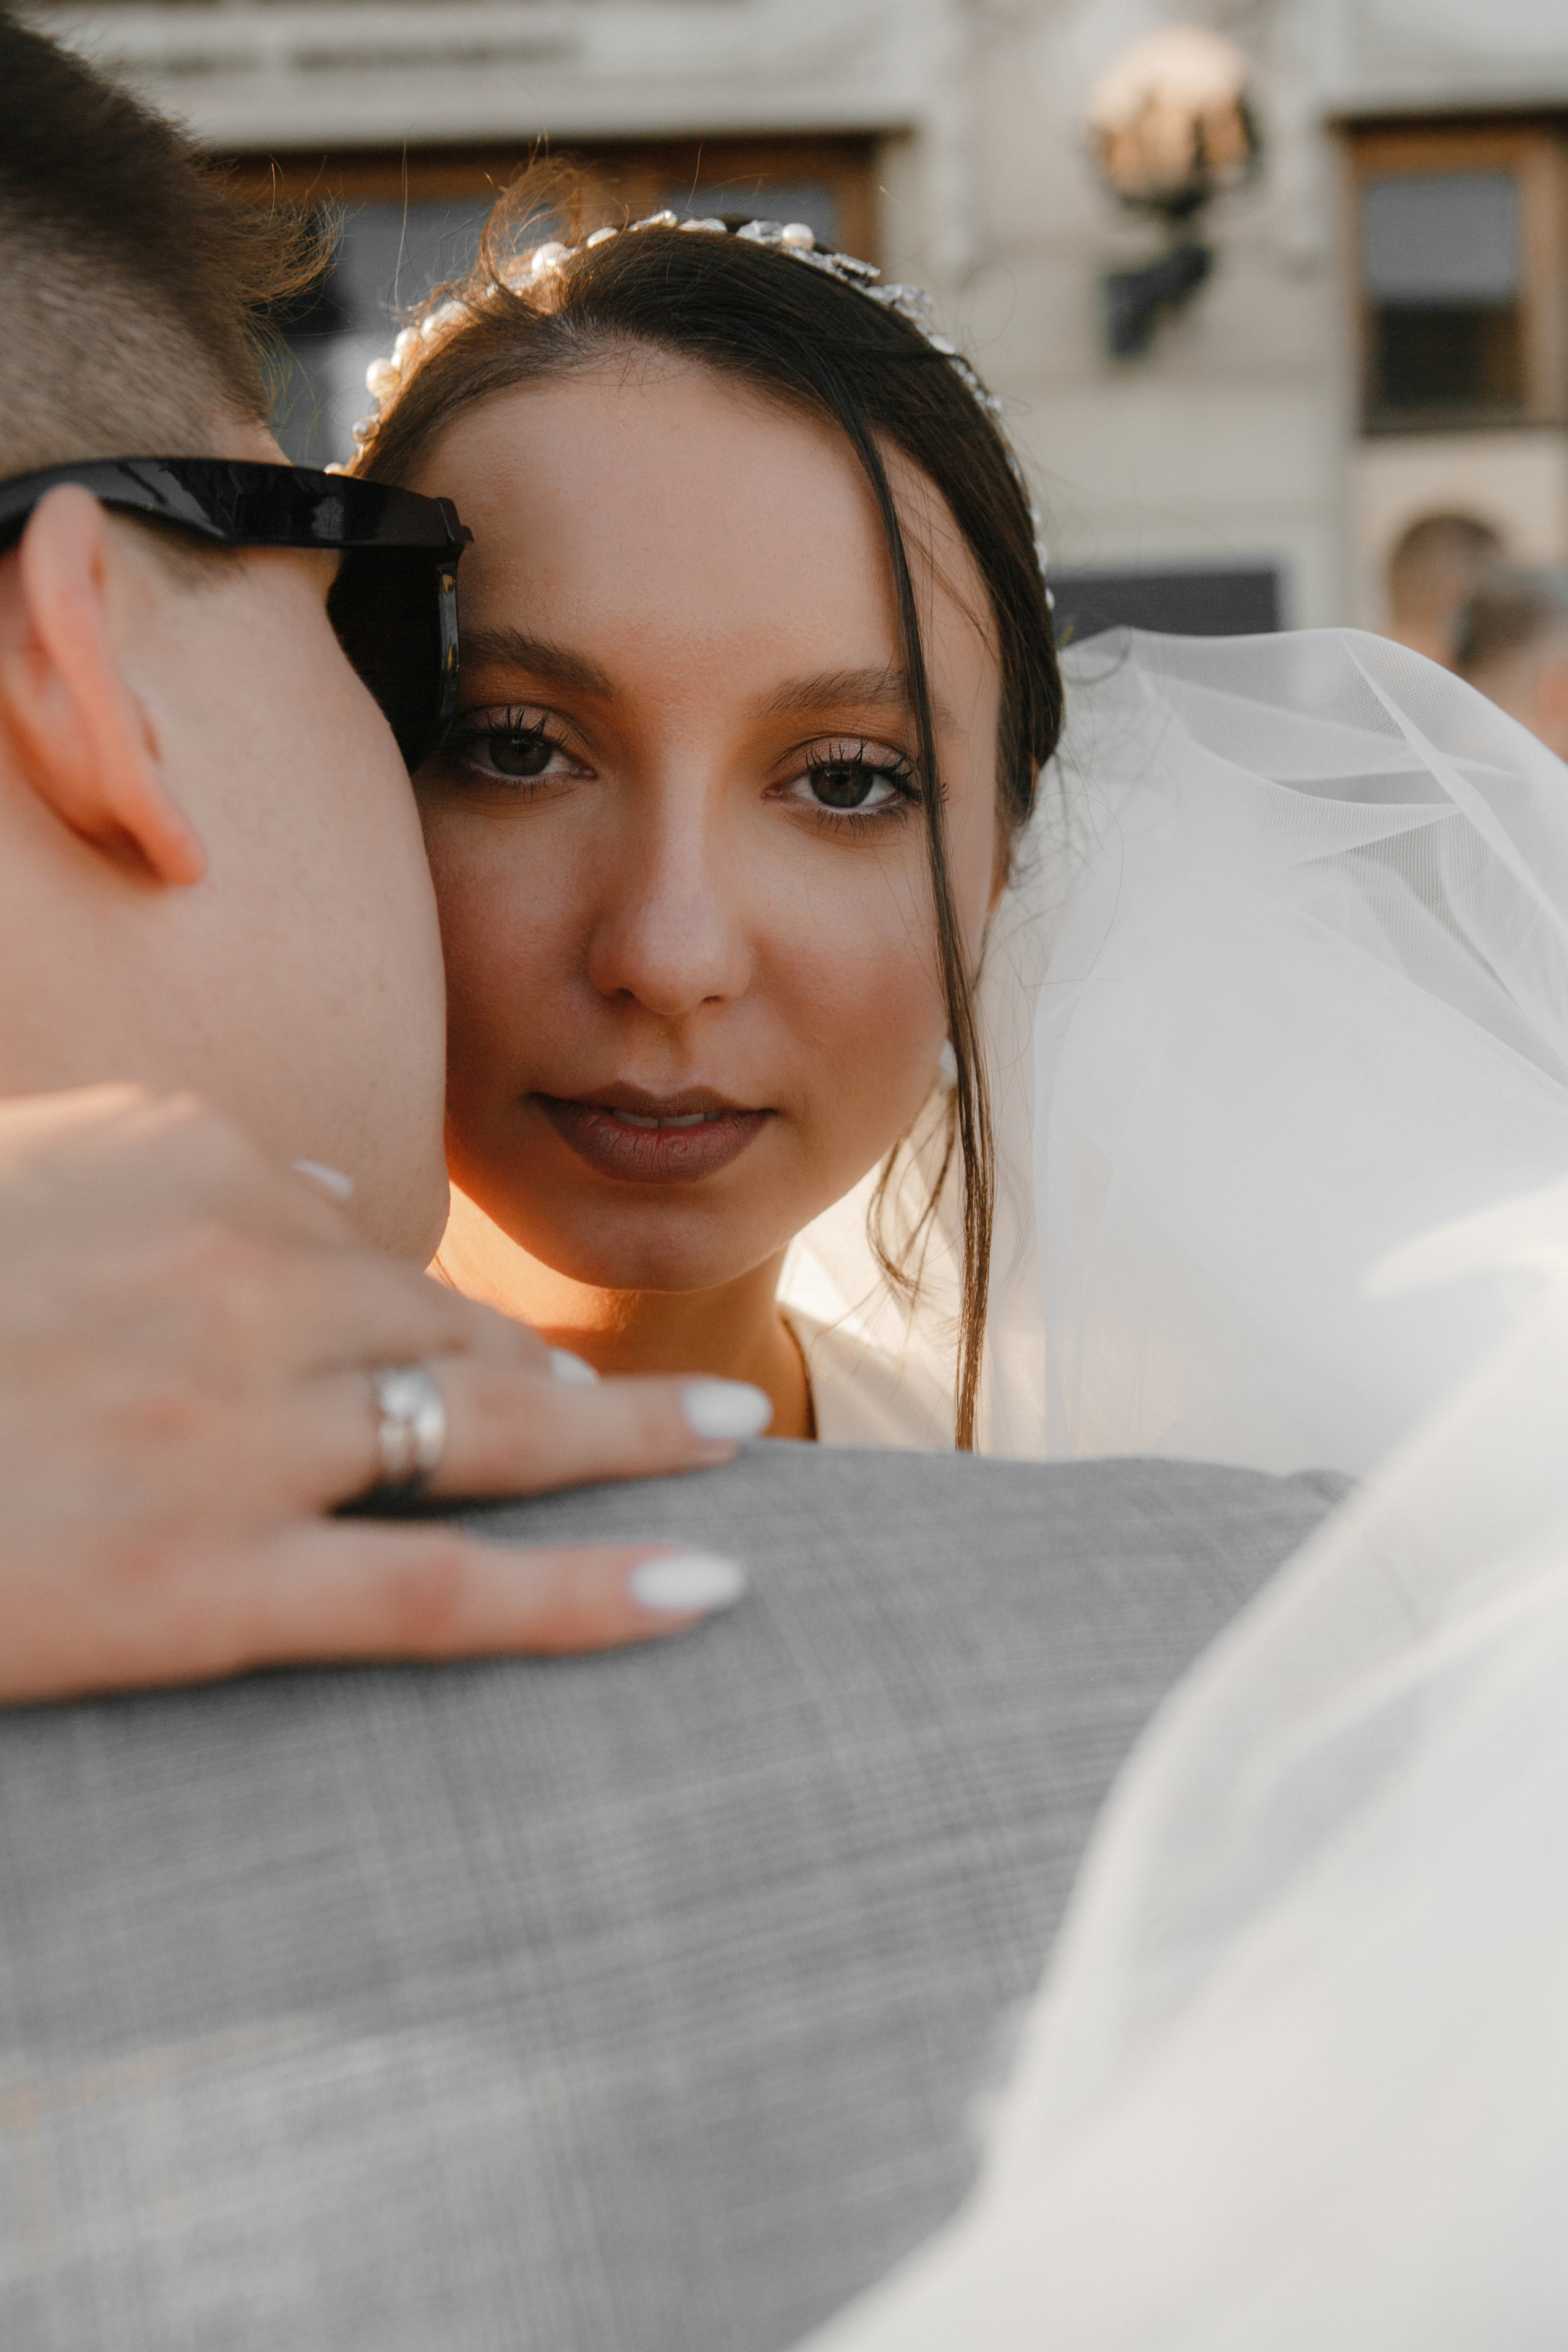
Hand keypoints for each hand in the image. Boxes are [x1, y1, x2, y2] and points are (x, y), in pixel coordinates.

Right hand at [0, 1085, 762, 1701]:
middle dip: (580, 1377)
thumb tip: (303, 1187)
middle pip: (453, 1335)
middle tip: (699, 1408)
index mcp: (185, 1163)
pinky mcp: (213, 1576)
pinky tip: (697, 1591)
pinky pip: (440, 1586)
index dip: (459, 1320)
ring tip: (732, 1446)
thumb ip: (171, 1174)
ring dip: (631, 1444)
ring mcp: (235, 1427)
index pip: (367, 1250)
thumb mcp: (25, 1183)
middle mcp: (235, 1273)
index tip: (526, 1360)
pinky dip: (584, 1591)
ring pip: (483, 1433)